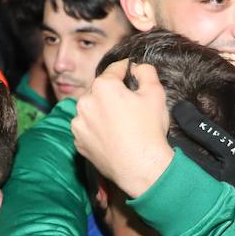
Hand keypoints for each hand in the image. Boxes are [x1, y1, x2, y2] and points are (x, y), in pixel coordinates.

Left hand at [71, 60, 172, 197]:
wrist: (141, 168)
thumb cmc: (149, 130)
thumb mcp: (155, 93)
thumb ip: (146, 72)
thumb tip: (137, 67)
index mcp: (103, 86)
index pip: (114, 70)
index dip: (125, 69)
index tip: (131, 71)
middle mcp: (85, 102)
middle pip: (100, 90)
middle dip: (113, 93)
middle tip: (129, 104)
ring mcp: (79, 123)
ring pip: (91, 109)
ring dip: (101, 111)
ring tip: (119, 123)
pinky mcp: (78, 141)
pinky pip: (86, 128)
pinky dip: (96, 129)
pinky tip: (111, 136)